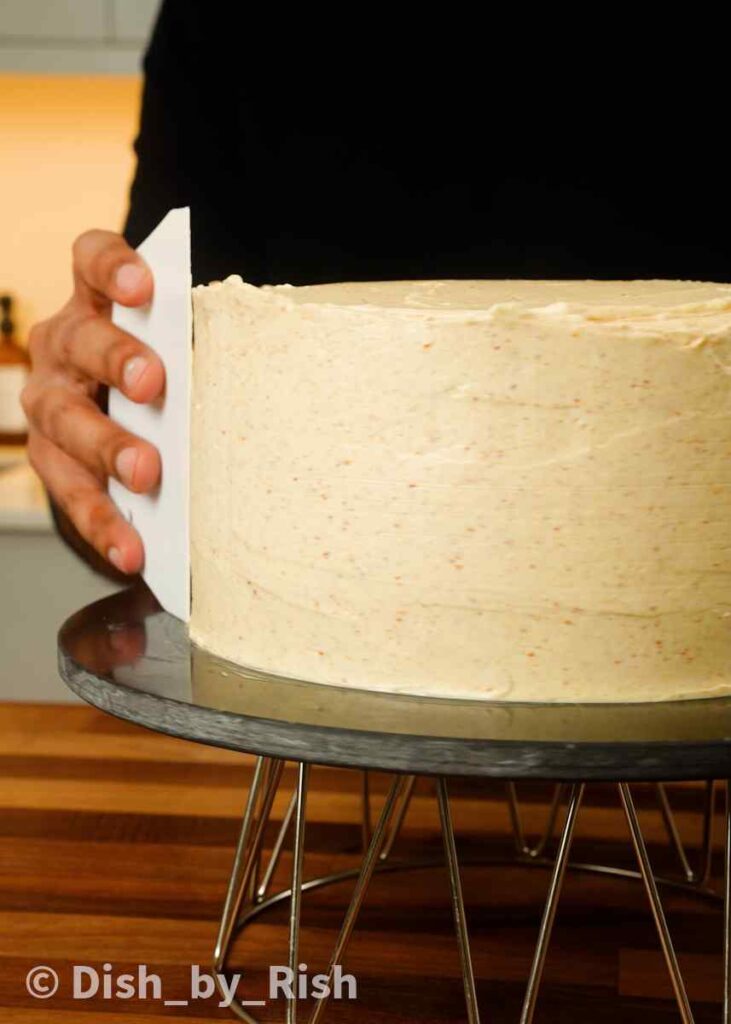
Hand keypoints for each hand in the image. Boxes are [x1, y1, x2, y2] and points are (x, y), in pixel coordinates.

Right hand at [22, 230, 163, 573]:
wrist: (126, 422)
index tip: (144, 286)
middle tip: (152, 383)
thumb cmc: (166, 373)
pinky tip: (132, 549)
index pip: (90, 260)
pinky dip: (104, 523)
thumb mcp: (178, 351)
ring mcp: (49, 403)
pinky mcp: (50, 460)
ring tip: (146, 474)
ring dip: (107, 447)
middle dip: (115, 361)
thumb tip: (272, 371)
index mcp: (96, 302)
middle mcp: (62, 346)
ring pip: (66, 420)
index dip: (112, 267)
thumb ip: (197, 349)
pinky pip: (71, 494)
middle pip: (79, 342)